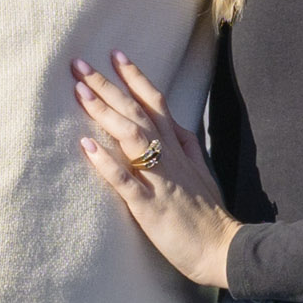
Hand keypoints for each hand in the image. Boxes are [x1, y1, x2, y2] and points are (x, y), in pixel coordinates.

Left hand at [71, 55, 240, 288]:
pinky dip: (106, 162)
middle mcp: (169, 156)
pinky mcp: (150, 206)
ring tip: (79, 91)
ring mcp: (159, 179)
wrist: (223, 248)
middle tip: (79, 64)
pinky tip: (86, 145)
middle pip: (136, 112)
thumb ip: (187, 145)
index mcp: (179, 147)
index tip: (115, 54)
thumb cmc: (210, 214)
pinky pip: (126, 180)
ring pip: (131, 136)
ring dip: (104, 112)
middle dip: (107, 86)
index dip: (135, 77)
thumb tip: (175, 124)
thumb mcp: (202, 170)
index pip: (156, 102)